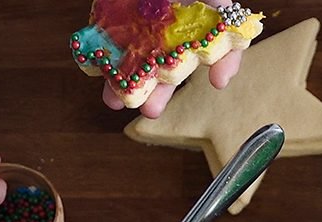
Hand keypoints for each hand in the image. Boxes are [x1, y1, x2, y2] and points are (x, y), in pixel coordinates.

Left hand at [101, 0, 243, 118]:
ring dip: (129, 83)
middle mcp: (175, 23)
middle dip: (161, 90)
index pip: (221, 42)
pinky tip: (98, 74)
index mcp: (199, 12)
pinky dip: (105, 60)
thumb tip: (223, 24)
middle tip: (150, 111)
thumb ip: (217, 4)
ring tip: (116, 102)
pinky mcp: (117, 18)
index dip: (223, 63)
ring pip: (142, 59)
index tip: (217, 82)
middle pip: (173, 63)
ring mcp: (146, 23)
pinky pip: (112, 41)